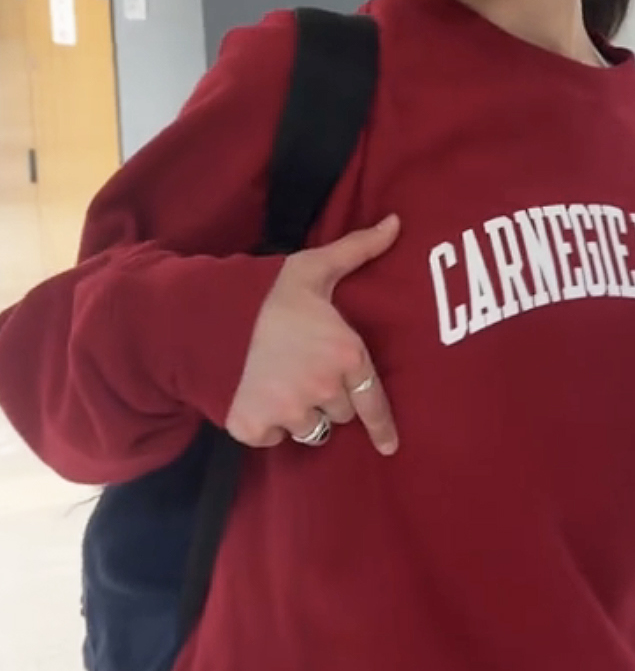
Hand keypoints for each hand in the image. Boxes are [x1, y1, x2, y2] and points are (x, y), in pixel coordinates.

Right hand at [226, 215, 399, 454]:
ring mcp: (288, 412)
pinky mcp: (254, 428)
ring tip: (282, 385)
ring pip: (310, 429)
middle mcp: (323, 390)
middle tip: (305, 371)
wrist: (202, 315)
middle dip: (329, 397)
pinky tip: (256, 395)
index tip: (388, 447)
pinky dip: (267, 425)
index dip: (382, 427)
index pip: (373, 401)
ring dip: (302, 415)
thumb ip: (358, 250)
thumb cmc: (264, 291)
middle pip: (340, 413)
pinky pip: (273, 438)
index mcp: (345, 354)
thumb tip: (396, 223)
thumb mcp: (314, 267)